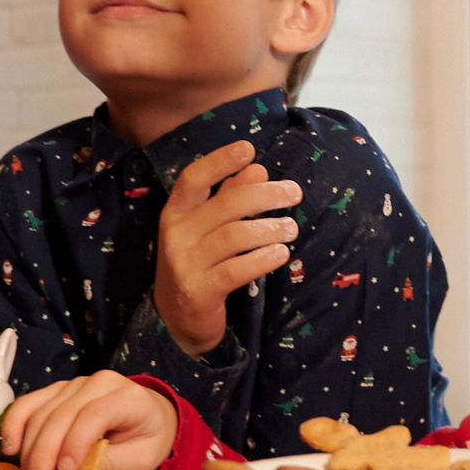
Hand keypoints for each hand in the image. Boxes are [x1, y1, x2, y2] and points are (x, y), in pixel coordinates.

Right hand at [7, 371, 179, 469]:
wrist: (148, 419)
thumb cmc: (145, 440)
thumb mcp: (141, 458)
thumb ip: (111, 463)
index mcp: (128, 397)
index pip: (97, 413)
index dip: (77, 441)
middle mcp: (99, 383)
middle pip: (63, 413)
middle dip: (45, 451)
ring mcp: (75, 384)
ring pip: (43, 410)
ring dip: (29, 446)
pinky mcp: (57, 391)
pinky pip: (30, 403)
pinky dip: (15, 424)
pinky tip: (10, 448)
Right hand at [151, 141, 299, 356]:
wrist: (176, 320)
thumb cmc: (198, 263)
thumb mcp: (207, 228)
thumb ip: (229, 197)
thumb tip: (257, 168)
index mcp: (176, 213)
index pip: (193, 179)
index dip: (220, 161)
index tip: (249, 149)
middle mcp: (176, 235)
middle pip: (225, 205)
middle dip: (265, 195)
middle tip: (294, 193)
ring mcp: (185, 264)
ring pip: (234, 236)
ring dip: (270, 229)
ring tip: (291, 228)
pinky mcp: (200, 291)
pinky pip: (236, 270)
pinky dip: (263, 259)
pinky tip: (281, 254)